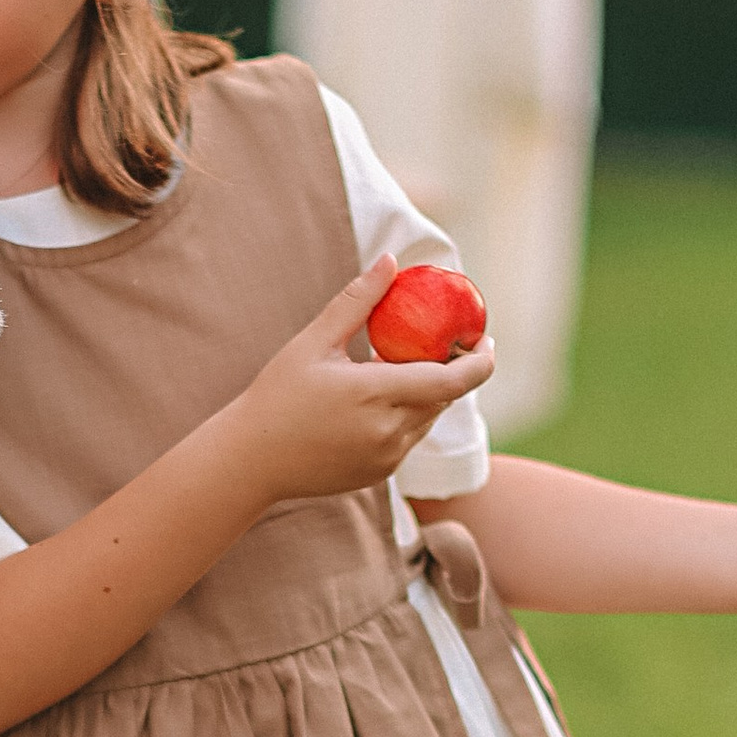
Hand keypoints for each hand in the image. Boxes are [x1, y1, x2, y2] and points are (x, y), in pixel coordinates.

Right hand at [224, 256, 489, 505]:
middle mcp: (389, 431)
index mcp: (376, 394)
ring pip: (428, 419)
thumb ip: (357, 301)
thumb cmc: (277, 395)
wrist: (251, 461)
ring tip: (398, 368)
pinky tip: (376, 401)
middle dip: (450, 369)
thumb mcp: (313, 342)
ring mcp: (387, 457)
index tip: (486, 338)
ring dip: (427, 393)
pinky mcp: (380, 474)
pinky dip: (406, 415)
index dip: (480, 360)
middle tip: (439, 342)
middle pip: (444, 397)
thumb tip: (392, 261)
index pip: (453, 380)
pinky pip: (409, 439)